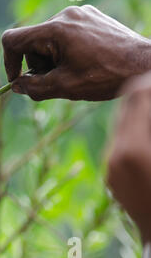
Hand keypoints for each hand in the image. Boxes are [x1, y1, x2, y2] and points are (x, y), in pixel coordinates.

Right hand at [1, 5, 150, 100]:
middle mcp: (65, 16)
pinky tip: (84, 61)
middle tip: (56, 80)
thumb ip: (34, 87)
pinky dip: (66, 50)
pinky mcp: (90, 17)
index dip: (9, 62)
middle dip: (38, 64)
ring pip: (48, 39)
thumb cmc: (106, 76)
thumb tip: (17, 86)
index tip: (18, 79)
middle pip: (32, 42)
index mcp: (55, 30)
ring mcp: (79, 14)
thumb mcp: (64, 87)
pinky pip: (65, 34)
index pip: (13, 40)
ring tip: (74, 71)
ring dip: (53, 58)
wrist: (144, 65)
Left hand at [107, 71, 150, 243]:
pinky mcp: (111, 176)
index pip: (137, 95)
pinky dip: (135, 131)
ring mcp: (110, 166)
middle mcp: (115, 154)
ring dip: (139, 111)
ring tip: (150, 105)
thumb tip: (147, 87)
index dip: (150, 81)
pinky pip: (120, 142)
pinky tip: (147, 131)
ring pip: (121, 123)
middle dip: (145, 93)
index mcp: (134, 149)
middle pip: (125, 105)